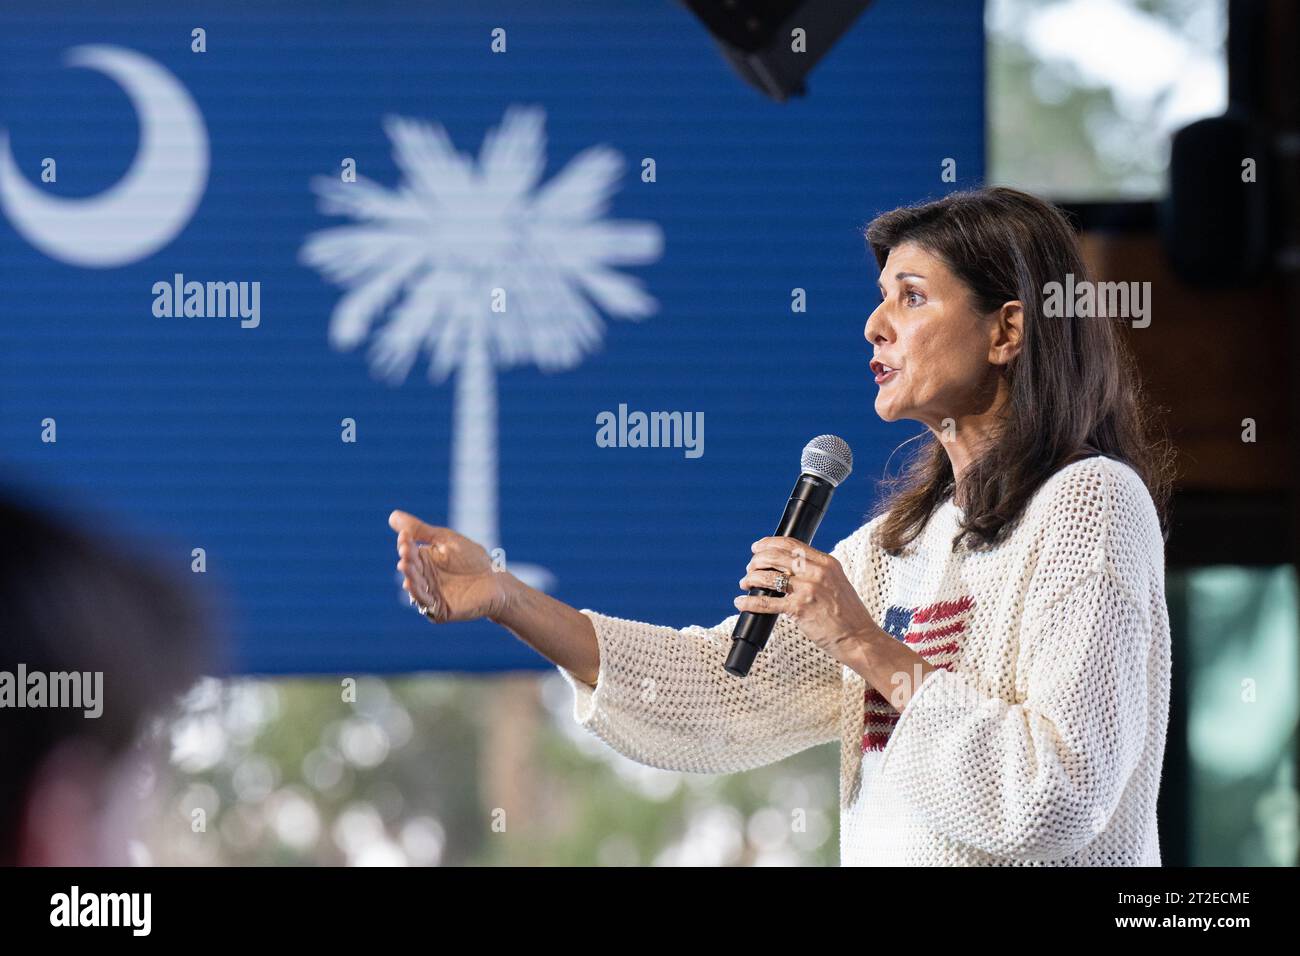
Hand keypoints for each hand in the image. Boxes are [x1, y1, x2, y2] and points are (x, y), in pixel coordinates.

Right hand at [389, 510, 509, 623]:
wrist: (497, 580)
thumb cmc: (473, 559)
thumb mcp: (446, 540)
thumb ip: (421, 530)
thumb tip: (392, 515)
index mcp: (424, 561)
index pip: (409, 553)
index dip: (405, 545)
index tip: (405, 536)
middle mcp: (424, 579)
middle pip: (411, 570)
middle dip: (407, 560)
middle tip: (406, 551)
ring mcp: (431, 595)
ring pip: (415, 588)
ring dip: (409, 577)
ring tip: (406, 565)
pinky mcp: (440, 610)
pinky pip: (426, 605)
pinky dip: (418, 595)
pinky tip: (412, 584)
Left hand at [735, 536, 882, 666]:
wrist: (860, 638)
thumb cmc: (848, 614)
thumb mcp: (837, 582)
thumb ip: (816, 572)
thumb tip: (788, 568)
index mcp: (826, 562)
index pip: (791, 543)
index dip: (768, 543)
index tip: (756, 547)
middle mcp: (817, 572)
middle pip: (774, 557)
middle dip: (756, 561)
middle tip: (749, 569)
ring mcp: (807, 590)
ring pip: (767, 577)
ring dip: (750, 579)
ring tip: (745, 583)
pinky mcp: (799, 609)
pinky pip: (766, 603)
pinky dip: (749, 602)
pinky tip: (741, 603)